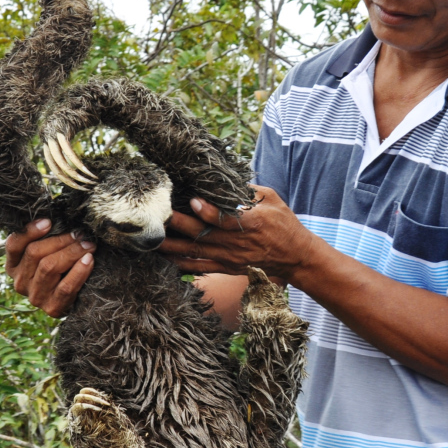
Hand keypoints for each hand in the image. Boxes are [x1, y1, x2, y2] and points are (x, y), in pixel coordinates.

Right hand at [3, 219, 94, 317]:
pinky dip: (79, 271)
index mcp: (13, 266)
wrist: (72, 302)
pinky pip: (66, 287)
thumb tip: (59, 217)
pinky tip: (89, 260)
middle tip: (80, 234)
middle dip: (60, 240)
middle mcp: (20, 282)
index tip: (49, 221)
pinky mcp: (52, 308)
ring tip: (88, 245)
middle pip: (35, 253)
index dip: (29, 231)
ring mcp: (35, 297)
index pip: (13, 245)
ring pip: (49, 267)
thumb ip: (45, 239)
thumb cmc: (59, 268)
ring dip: (72, 252)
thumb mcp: (46, 254)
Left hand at [159, 186, 321, 284]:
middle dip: (178, 224)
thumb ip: (249, 190)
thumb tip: (225, 179)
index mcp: (250, 223)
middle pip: (202, 234)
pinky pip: (201, 268)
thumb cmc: (284, 224)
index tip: (192, 200)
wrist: (295, 257)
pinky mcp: (227, 267)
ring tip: (152, 238)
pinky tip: (166, 258)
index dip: (207, 211)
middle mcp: (237, 243)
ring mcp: (230, 257)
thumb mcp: (272, 199)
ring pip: (195, 252)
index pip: (225, 219)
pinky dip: (182, 264)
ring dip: (173, 245)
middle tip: (158, 215)